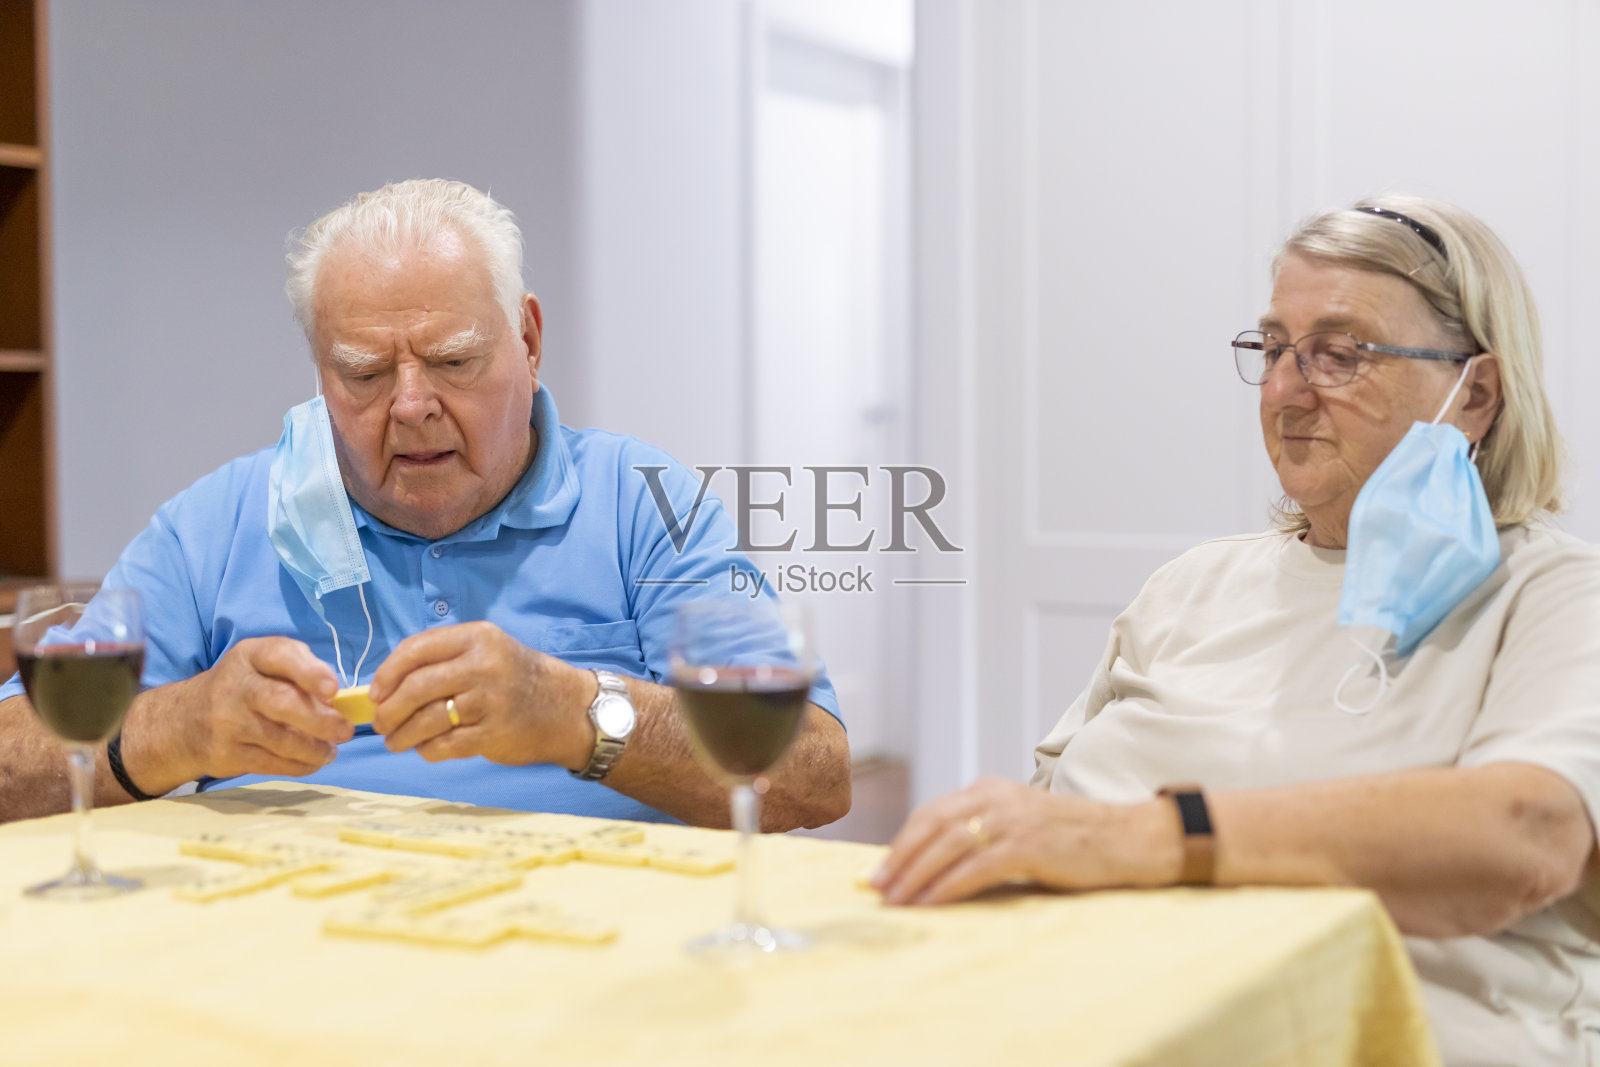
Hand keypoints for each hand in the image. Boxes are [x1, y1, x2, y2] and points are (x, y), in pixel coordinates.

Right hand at [185, 637, 349, 778]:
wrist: (186, 720)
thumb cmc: (245, 686)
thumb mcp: (264, 664)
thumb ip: (301, 671)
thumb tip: (337, 699)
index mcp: (251, 656)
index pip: (280, 656)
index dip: (309, 672)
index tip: (333, 689)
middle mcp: (236, 686)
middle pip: (281, 702)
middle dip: (320, 720)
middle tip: (345, 731)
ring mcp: (228, 722)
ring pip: (280, 740)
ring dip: (314, 749)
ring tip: (330, 750)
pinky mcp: (226, 753)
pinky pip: (270, 764)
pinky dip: (299, 766)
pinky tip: (313, 762)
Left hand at [368, 622, 595, 766]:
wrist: (566, 708)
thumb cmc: (516, 678)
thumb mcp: (486, 651)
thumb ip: (443, 660)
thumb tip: (386, 686)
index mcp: (477, 637)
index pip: (416, 649)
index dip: (387, 673)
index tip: (376, 693)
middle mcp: (483, 665)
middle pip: (416, 687)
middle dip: (389, 710)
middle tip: (381, 723)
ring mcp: (490, 700)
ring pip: (426, 720)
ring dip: (402, 735)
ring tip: (395, 741)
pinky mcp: (494, 733)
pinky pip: (445, 745)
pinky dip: (427, 750)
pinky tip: (426, 748)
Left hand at [873, 778, 1179, 905]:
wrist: (1129, 837)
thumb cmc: (1075, 840)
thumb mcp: (1022, 824)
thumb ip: (984, 835)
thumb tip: (936, 867)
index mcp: (990, 789)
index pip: (932, 813)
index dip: (902, 842)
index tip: (880, 871)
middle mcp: (996, 797)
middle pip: (931, 826)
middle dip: (899, 860)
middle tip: (876, 889)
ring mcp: (1013, 819)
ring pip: (947, 845)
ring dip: (916, 876)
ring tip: (896, 902)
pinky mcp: (1029, 844)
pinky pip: (976, 866)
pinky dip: (948, 885)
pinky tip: (931, 903)